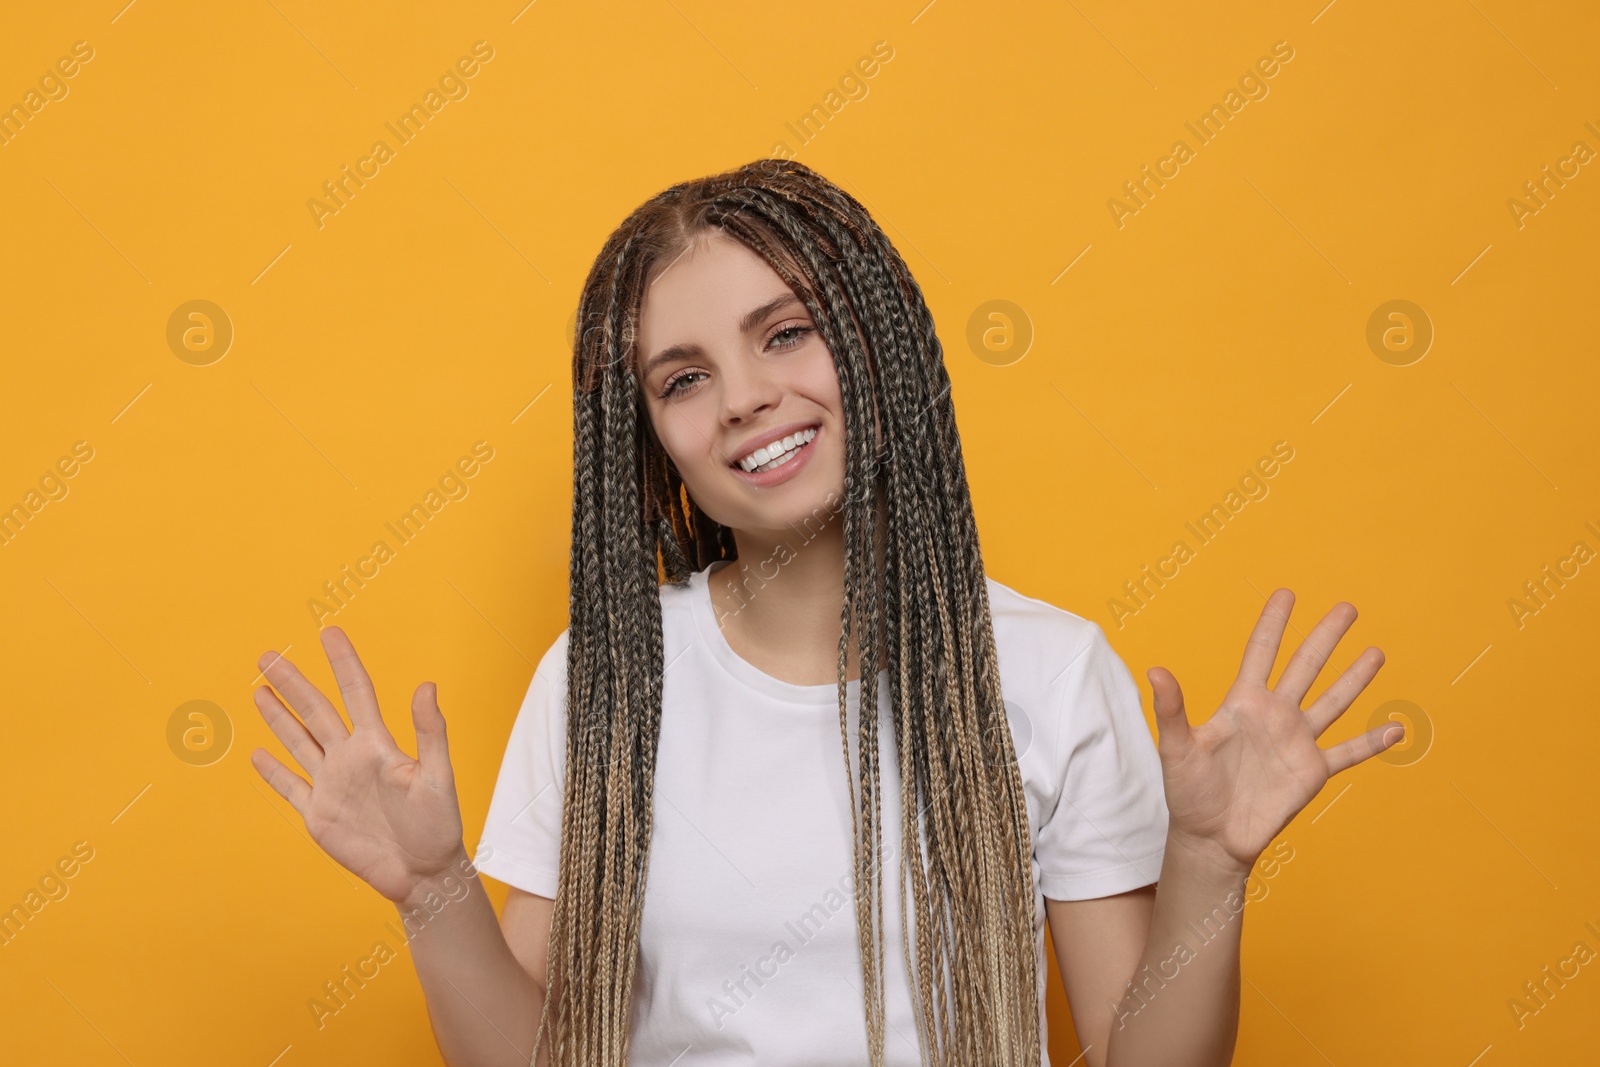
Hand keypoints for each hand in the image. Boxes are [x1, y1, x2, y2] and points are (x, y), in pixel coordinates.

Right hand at [250, 626, 466, 904]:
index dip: (343, 663)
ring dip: (278, 717)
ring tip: (259, 689)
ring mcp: (332, 785)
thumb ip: (430, 732)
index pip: (356, 692)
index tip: (329, 632)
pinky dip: (273, 772)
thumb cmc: (438, 824)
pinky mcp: (318, 815)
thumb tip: (426, 684)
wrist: (423, 872)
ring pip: (298, 742)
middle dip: (293, 683)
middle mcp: (350, 758)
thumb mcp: (437, 776)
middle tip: (268, 655)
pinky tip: (258, 754)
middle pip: (315, 711)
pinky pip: (291, 788)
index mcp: (378, 745)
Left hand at [1146, 589, 1398, 876]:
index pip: (1261, 652)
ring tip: (1376, 652)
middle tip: (1348, 608)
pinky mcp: (1312, 772)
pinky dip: (1372, 742)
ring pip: (1333, 702)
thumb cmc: (1188, 792)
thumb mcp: (1176, 748)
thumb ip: (1170, 709)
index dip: (1274, 623)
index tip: (1286, 593)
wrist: (1211, 838)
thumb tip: (1155, 670)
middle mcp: (1274, 715)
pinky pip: (1348, 753)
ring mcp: (1296, 742)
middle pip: (1305, 666)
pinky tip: (1396, 729)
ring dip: (1355, 679)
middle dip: (1325, 637)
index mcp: (1243, 703)